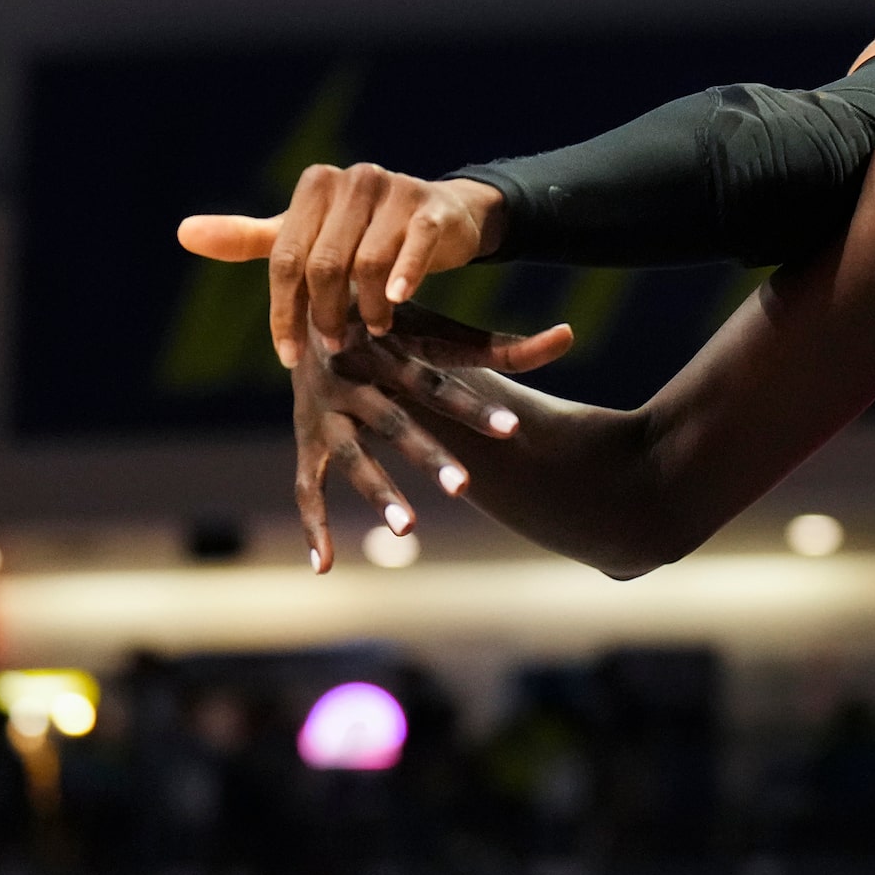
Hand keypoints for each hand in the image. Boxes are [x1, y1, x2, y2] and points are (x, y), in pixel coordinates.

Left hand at [180, 165, 506, 364]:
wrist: (441, 215)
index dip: (284, 312)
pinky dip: (403, 278)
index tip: (289, 356)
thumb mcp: (303, 235)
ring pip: (367, 264)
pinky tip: (396, 302)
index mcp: (315, 186)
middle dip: (324, 314)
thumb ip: (248, 238)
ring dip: (367, 308)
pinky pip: (412, 247)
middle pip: (324, 264)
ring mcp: (394, 190)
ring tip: (373, 328)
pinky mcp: (431, 209)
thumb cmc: (361, 231)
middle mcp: (353, 180)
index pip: (286, 258)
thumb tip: (182, 232)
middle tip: (334, 345)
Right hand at [291, 304, 572, 572]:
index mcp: (387, 349)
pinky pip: (306, 487)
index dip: (473, 407)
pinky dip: (314, 526)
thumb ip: (500, 343)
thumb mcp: (436, 325)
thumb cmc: (389, 320)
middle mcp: (352, 379)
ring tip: (410, 528)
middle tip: (465, 487)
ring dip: (378, 492)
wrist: (307, 306)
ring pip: (352, 457)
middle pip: (393, 421)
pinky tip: (325, 568)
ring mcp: (324, 413)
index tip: (513, 429)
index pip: (436, 382)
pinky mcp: (306, 439)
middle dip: (428, 454)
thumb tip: (568, 336)